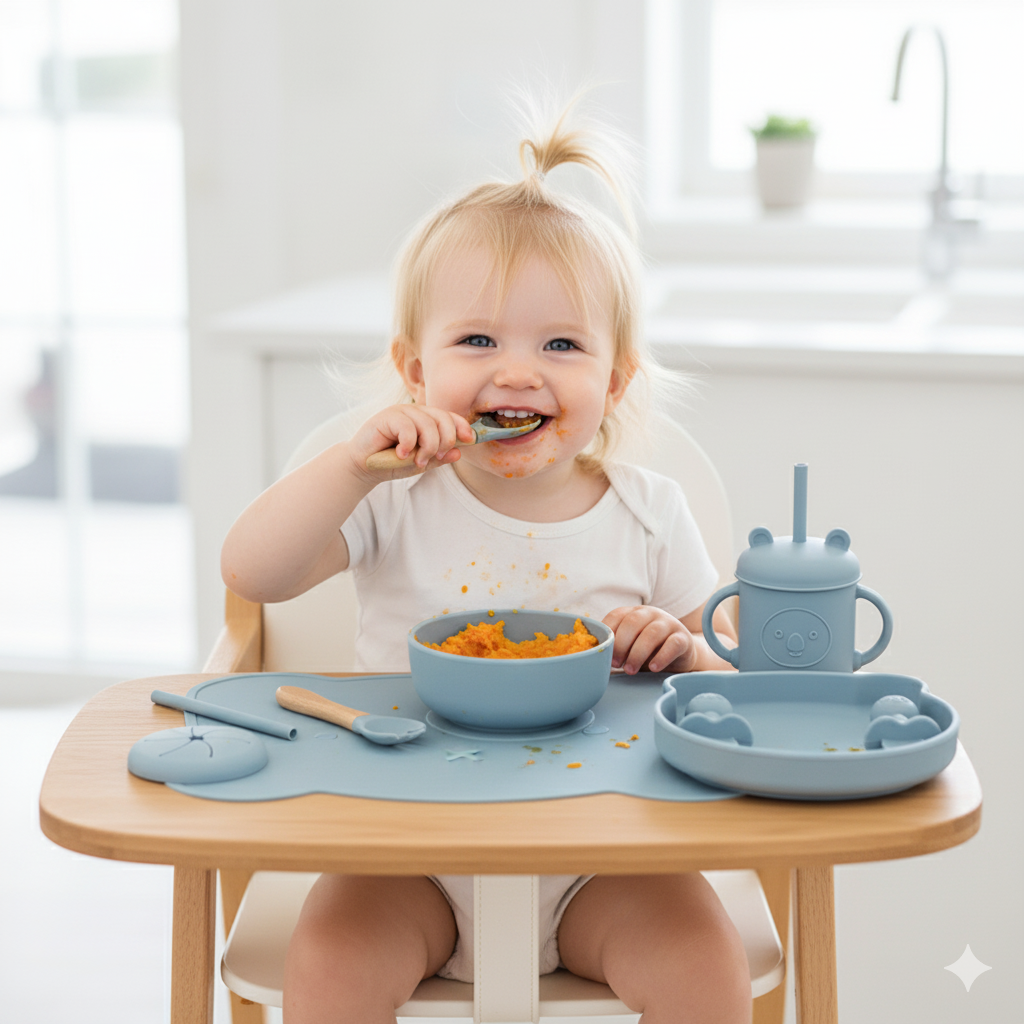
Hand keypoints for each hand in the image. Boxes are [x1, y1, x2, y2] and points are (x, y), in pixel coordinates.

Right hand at [351, 404, 475, 477]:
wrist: (363, 466)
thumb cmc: (392, 462)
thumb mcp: (420, 463)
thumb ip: (438, 458)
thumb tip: (458, 453)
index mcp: (426, 420)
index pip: (450, 417)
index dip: (462, 427)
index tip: (469, 441)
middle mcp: (416, 412)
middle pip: (443, 419)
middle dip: (445, 441)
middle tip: (435, 457)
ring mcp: (401, 412)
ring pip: (427, 424)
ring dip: (427, 447)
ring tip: (417, 461)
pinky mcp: (386, 416)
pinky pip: (407, 427)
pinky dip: (408, 444)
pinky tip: (401, 454)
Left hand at [602, 605, 698, 674]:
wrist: (681, 654)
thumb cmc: (648, 650)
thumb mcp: (631, 645)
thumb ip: (615, 647)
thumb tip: (592, 659)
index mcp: (634, 613)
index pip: (616, 615)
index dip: (608, 633)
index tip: (602, 651)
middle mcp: (651, 614)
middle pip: (633, 623)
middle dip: (621, 644)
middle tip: (615, 664)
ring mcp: (668, 624)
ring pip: (652, 633)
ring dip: (638, 653)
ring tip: (630, 670)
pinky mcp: (683, 638)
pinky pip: (673, 644)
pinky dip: (662, 656)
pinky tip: (653, 667)